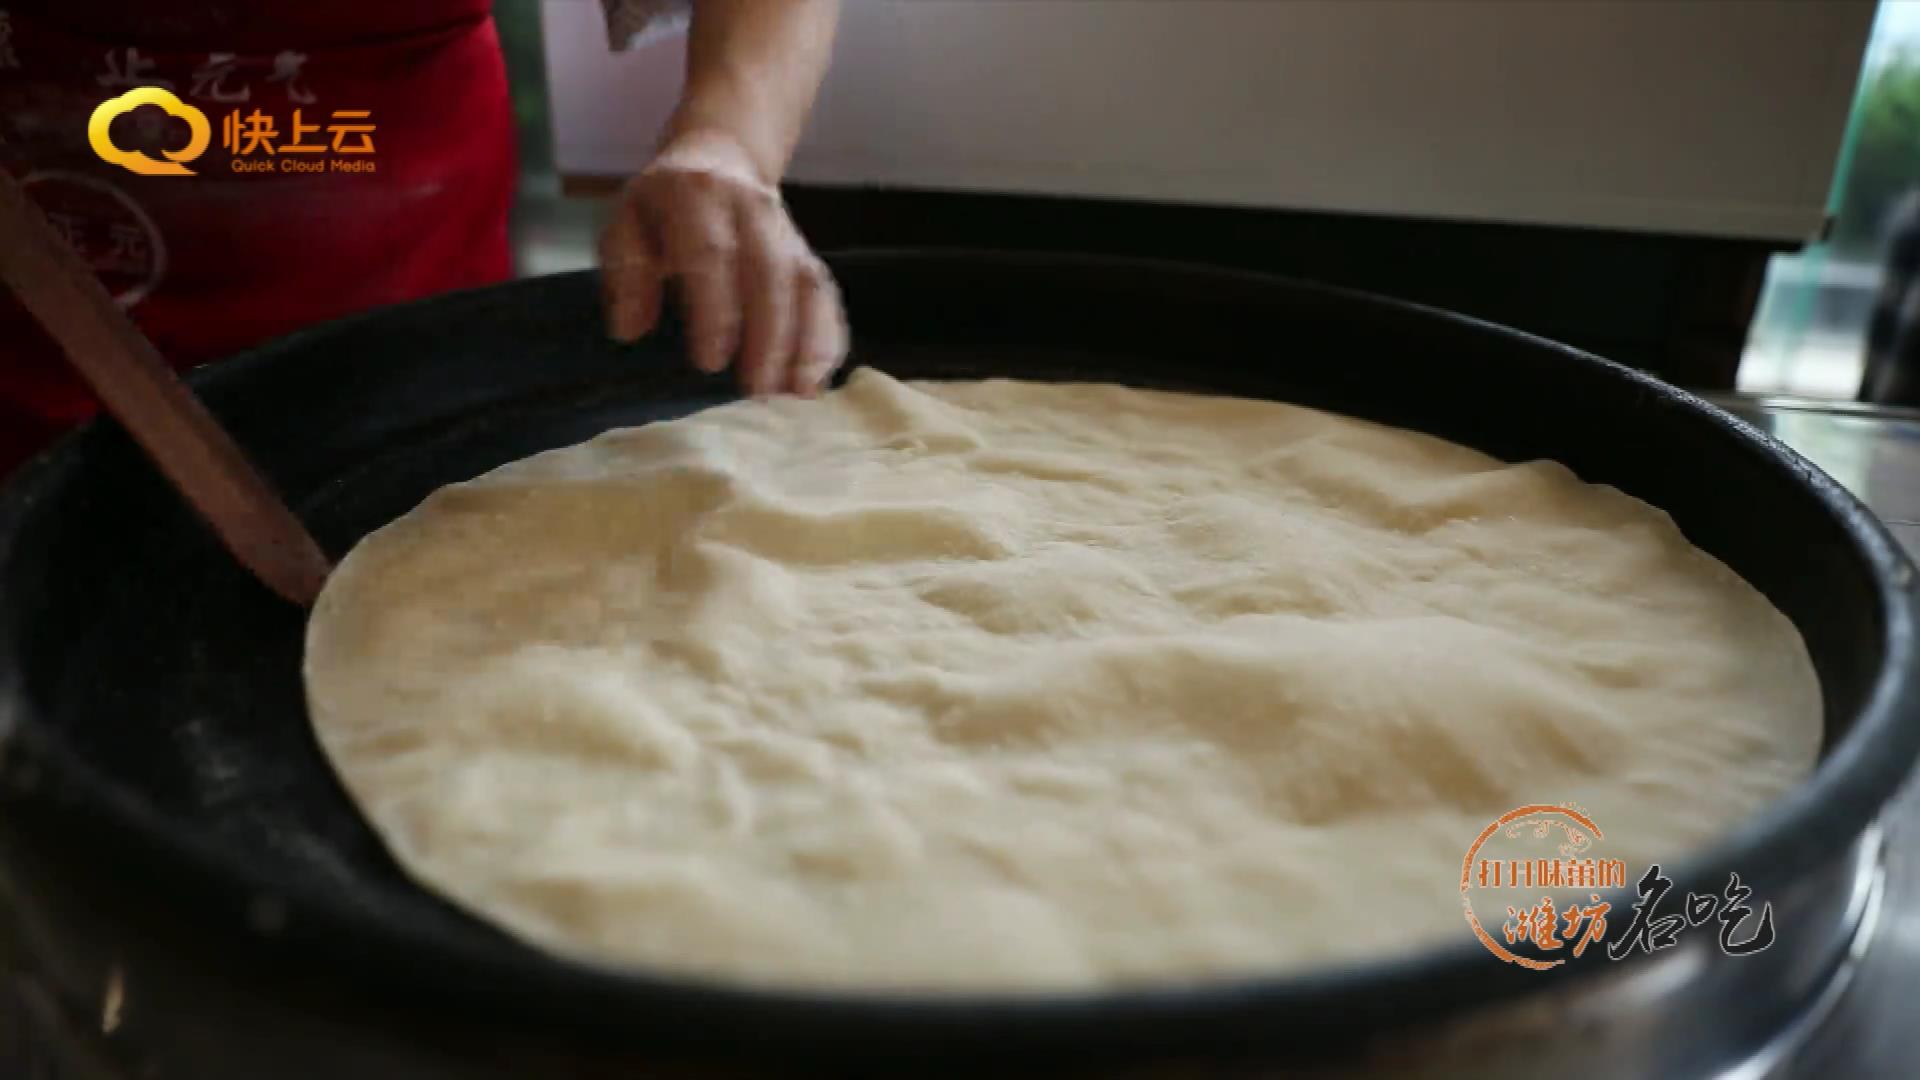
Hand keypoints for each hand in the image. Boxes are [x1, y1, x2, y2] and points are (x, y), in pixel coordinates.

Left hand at [598, 131, 847, 398]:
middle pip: (770, 272)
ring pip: (806, 284)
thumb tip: (629, 329)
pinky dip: (827, 338)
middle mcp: (751, 208)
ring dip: (807, 340)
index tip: (710, 362)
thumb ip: (625, 272)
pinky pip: (826, 295)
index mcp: (697, 196)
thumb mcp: (626, 223)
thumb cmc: (663, 205)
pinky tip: (816, 378)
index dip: (716, 310)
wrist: (719, 159)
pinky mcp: (807, 253)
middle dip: (768, 335)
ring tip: (797, 391)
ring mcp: (786, 231)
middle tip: (755, 389)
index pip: (713, 253)